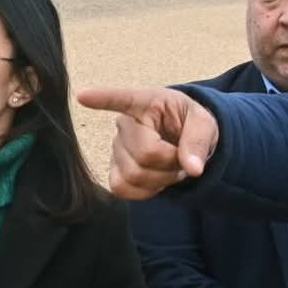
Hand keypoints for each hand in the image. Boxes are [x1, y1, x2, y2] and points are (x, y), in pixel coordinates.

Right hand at [76, 85, 220, 198]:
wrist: (184, 142)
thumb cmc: (190, 125)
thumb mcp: (204, 124)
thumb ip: (199, 142)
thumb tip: (193, 169)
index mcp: (147, 103)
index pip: (123, 99)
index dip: (102, 98)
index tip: (83, 95)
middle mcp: (125, 123)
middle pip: (145, 154)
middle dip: (172, 162)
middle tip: (182, 157)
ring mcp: (116, 148)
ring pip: (135, 175)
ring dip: (162, 179)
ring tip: (171, 166)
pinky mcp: (114, 170)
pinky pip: (122, 188)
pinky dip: (146, 191)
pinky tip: (156, 179)